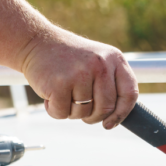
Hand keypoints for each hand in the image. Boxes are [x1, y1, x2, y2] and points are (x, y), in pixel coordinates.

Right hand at [20, 26, 138, 128]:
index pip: (129, 93)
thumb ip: (110, 83)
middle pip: (106, 108)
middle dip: (92, 116)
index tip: (109, 123)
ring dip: (71, 111)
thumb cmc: (68, 58)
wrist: (36, 41)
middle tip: (79, 108)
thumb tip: (115, 117)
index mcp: (114, 58)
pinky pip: (62, 113)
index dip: (121, 113)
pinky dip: (54, 110)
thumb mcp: (97, 60)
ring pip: (84, 113)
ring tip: (63, 92)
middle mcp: (100, 64)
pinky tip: (51, 93)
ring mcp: (80, 73)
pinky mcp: (59, 83)